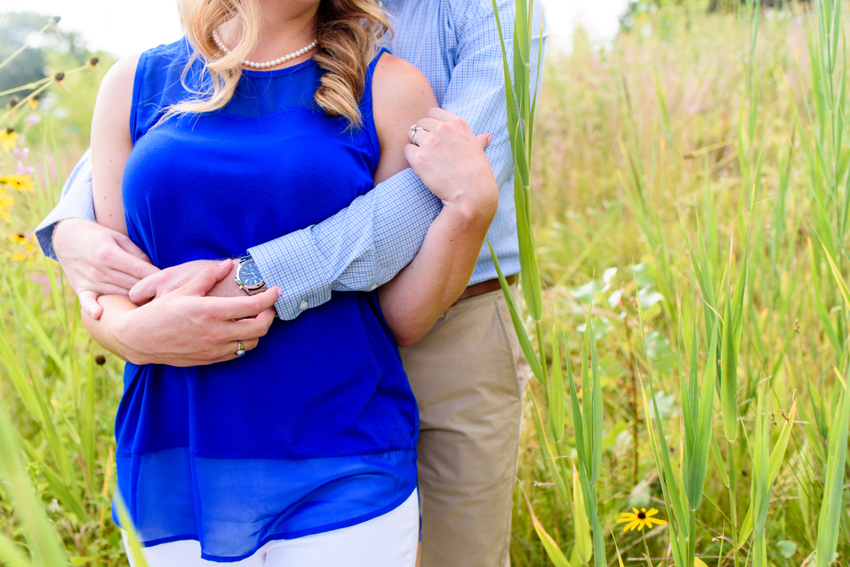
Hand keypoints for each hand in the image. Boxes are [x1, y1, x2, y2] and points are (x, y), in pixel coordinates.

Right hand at [53, 219, 159, 319]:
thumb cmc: (100, 237)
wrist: (67, 237)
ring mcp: (90, 280)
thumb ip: (136, 254)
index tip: (172, 285)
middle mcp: (100, 269)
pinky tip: (101, 315)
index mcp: (110, 254)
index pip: (140, 270)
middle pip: (132, 285)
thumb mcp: (119, 238)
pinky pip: (87, 302)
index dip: (157, 278)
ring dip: (134, 304)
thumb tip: (153, 271)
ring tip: (153, 312)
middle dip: (150, 293)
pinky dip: (92, 309)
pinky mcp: (81, 289)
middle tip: (169, 300)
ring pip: (118, 295)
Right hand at [110, 260, 280, 365]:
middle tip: (269, 306)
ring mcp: (214, 348)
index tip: (277, 290)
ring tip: (255, 317)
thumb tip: (226, 263)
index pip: (253, 306)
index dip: (270, 298)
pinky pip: (238, 353)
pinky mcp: (210, 359)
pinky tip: (240, 330)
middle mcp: (216, 332)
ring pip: (252, 343)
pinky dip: (245, 342)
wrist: (140, 339)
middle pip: (260, 328)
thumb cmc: (160, 311)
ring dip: (258, 330)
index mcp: (211, 311)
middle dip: (270, 315)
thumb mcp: (183, 289)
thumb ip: (208, 276)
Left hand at [403, 107, 498, 221]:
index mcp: (457, 124)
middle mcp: (443, 129)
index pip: (432, 113)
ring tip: (426, 160)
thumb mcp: (479, 152)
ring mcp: (430, 143)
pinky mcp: (419, 158)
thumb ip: (478, 140)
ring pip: (412, 135)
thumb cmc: (478, 175)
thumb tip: (486, 136)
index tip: (435, 138)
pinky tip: (422, 168)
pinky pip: (407, 150)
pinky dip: (411, 158)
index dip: (431, 125)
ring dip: (416, 146)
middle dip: (422, 135)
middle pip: (420, 123)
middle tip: (430, 152)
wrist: (472, 195)